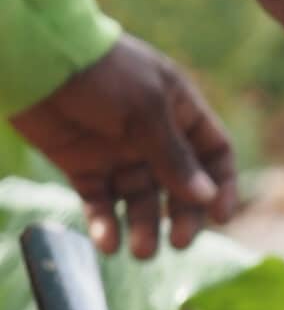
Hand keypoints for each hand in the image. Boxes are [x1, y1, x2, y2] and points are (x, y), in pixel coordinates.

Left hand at [10, 35, 236, 258]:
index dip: (221, 186)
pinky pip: (102, 203)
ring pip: (140, 201)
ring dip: (143, 228)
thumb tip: (206, 199)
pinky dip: (105, 225)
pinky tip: (107, 243)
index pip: (213, 153)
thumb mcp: (146, 110)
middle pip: (180, 187)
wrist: (36, 58)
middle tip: (177, 242)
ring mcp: (118, 152)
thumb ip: (175, 157)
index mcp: (178, 110)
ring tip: (139, 252)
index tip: (220, 217)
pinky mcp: (84, 167)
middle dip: (180, 217)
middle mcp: (152, 135)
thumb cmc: (101, 73)